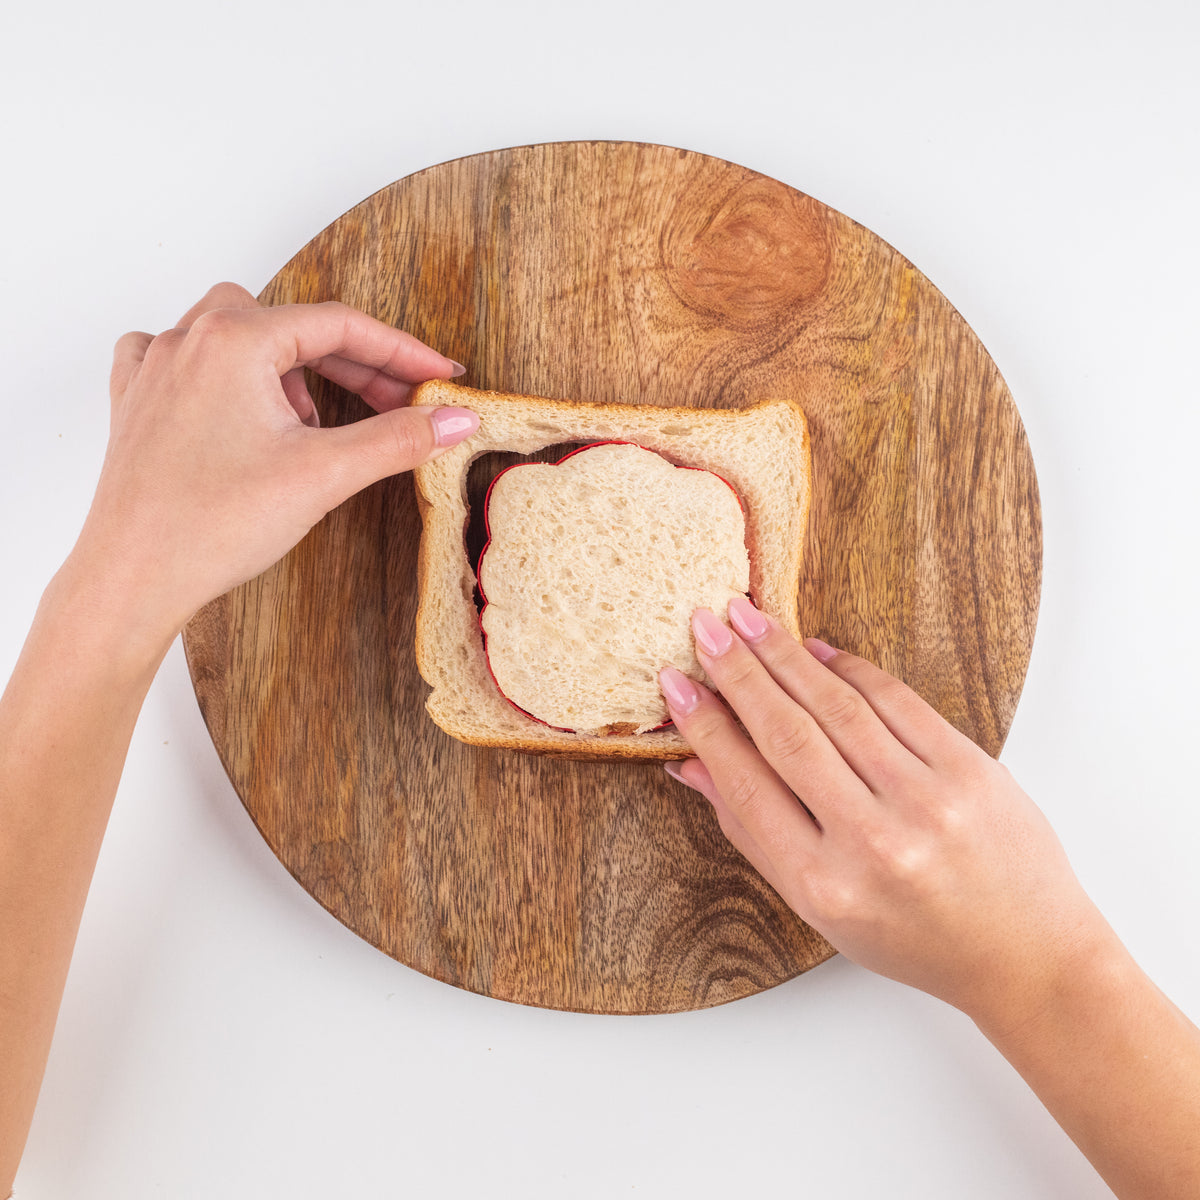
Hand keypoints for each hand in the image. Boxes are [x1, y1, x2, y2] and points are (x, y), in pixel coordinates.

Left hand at [68, 283, 476, 649]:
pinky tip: (236, 398)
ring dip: (291, 364)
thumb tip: (454, 420)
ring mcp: (157, 368)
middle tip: (400, 402)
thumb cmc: (211, 525)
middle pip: (296, 328)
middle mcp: (190, 340)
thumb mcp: (324, 475)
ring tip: (314, 416)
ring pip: (241, 333)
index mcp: (236, 340)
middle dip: (355, 363)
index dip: (402, 351)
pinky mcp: (137, 402)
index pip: (341, 326)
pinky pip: (182, 355)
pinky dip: (222, 368)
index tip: (439, 376)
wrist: (132, 579)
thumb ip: (396, 439)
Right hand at [659, 599, 1106, 1020]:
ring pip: (838, 707)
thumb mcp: (819, 906)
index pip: (746, 785)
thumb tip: (693, 764)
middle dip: (738, 672)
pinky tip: (817, 648)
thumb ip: (752, 831)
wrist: (1026, 952)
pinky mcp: (970, 767)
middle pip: (787, 734)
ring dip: (785, 656)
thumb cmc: (913, 936)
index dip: (705, 727)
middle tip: (705, 627)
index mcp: (825, 884)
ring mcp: (927, 799)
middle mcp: (874, 840)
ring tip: (748, 620)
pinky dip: (851, 669)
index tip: (677, 686)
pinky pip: (896, 700)